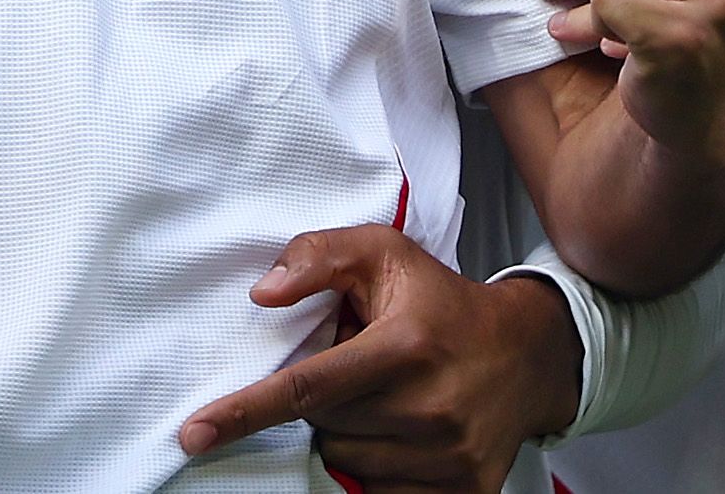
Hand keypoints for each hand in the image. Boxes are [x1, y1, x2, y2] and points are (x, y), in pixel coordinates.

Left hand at [176, 227, 579, 492]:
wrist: (530, 356)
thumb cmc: (442, 303)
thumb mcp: (385, 254)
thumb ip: (319, 256)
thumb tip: (263, 294)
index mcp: (403, 347)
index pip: (306, 386)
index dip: (244, 411)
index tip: (194, 432)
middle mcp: (427, 407)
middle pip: (323, 427)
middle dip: (326, 402)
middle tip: (363, 372)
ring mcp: (447, 457)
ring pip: (348, 463)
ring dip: (352, 435)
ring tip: (391, 399)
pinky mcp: (462, 492)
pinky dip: (379, 468)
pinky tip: (404, 435)